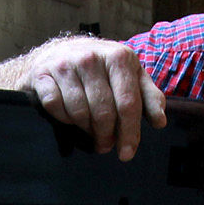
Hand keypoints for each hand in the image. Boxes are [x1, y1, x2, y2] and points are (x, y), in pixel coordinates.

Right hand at [12, 37, 167, 160]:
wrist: (60, 51)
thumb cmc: (102, 69)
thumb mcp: (131, 75)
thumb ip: (148, 96)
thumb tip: (160, 121)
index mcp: (119, 57)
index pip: (128, 103)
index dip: (129, 132)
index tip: (127, 153)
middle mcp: (92, 57)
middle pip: (103, 111)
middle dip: (106, 135)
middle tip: (105, 145)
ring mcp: (66, 64)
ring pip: (79, 112)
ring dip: (86, 129)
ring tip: (90, 132)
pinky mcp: (43, 74)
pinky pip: (55, 107)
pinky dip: (63, 118)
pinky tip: (70, 118)